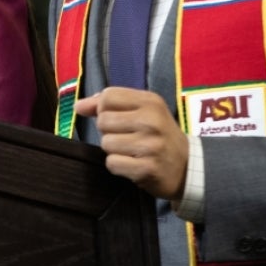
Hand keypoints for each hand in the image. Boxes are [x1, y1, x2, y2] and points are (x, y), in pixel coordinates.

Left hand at [75, 86, 189, 199]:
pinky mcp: (147, 168)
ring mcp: (150, 145)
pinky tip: (132, 164)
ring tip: (131, 151)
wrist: (188, 166)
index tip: (114, 118)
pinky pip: (112, 163)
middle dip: (108, 131)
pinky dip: (118, 166)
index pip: (108, 97)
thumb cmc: (159, 134)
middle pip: (103, 121)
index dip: (103, 109)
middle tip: (126, 137)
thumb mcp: (141, 111)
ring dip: (113, 150)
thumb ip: (108, 104)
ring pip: (106, 143)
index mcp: (150, 101)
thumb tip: (78, 106)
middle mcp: (152, 121)